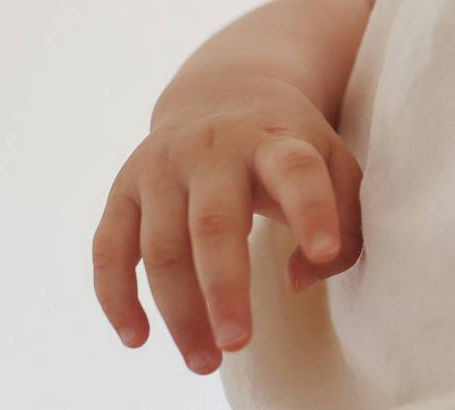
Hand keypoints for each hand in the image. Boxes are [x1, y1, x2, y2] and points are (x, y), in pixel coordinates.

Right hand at [92, 73, 362, 373]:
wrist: (222, 94)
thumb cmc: (290, 149)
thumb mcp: (334, 164)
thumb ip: (346, 222)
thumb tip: (301, 279)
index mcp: (276, 139)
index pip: (297, 171)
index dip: (312, 210)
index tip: (322, 253)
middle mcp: (213, 148)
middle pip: (215, 222)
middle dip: (224, 288)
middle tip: (238, 343)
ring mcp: (161, 167)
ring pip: (162, 247)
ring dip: (179, 311)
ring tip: (205, 361)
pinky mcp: (124, 189)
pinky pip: (109, 249)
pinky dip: (117, 298)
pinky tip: (138, 338)